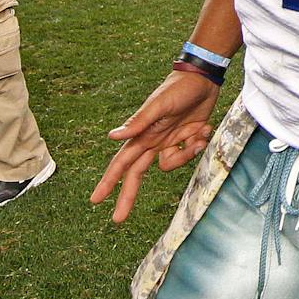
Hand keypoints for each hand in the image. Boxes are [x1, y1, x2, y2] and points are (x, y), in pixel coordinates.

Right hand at [92, 71, 219, 222]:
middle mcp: (152, 142)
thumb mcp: (158, 104)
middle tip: (117, 220)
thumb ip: (138, 122)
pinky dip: (198, 143)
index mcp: (141, 136)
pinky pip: (189, 153)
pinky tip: (204, 127)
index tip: (95, 200)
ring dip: (186, 153)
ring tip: (198, 131)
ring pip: (171, 164)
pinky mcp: (186, 138)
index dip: (108, 182)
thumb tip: (111, 137)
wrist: (203, 79)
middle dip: (127, 196)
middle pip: (136, 175)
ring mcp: (169, 141)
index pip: (121, 164)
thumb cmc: (177, 88)